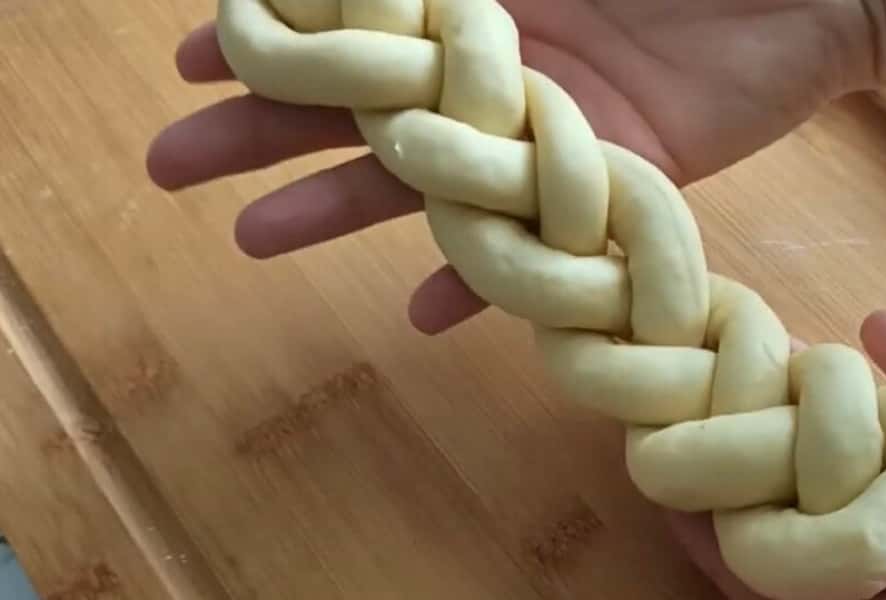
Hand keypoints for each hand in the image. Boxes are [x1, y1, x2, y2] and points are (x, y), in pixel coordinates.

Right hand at [146, 1, 875, 333]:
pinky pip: (522, 252)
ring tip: (252, 239)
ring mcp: (542, 140)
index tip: (195, 60)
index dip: (275, 43)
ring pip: (420, 184)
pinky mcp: (599, 192)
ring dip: (335, 211)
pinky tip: (417, 316)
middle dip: (265, 131)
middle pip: (359, 109)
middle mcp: (495, 76)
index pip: (355, 30)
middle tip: (175, 163)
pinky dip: (473, 286)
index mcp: (482, 4)